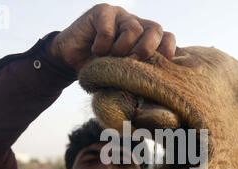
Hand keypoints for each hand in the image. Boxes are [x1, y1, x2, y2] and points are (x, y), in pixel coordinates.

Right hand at [50, 3, 175, 70]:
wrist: (70, 61)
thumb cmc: (99, 70)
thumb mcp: (122, 75)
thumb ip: (137, 75)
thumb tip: (154, 87)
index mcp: (145, 39)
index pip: (167, 38)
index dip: (167, 50)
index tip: (160, 66)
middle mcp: (136, 24)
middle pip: (156, 30)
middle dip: (146, 50)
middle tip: (132, 63)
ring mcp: (120, 16)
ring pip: (134, 29)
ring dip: (121, 49)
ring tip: (110, 58)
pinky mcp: (103, 12)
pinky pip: (109, 29)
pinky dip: (102, 45)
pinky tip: (95, 50)